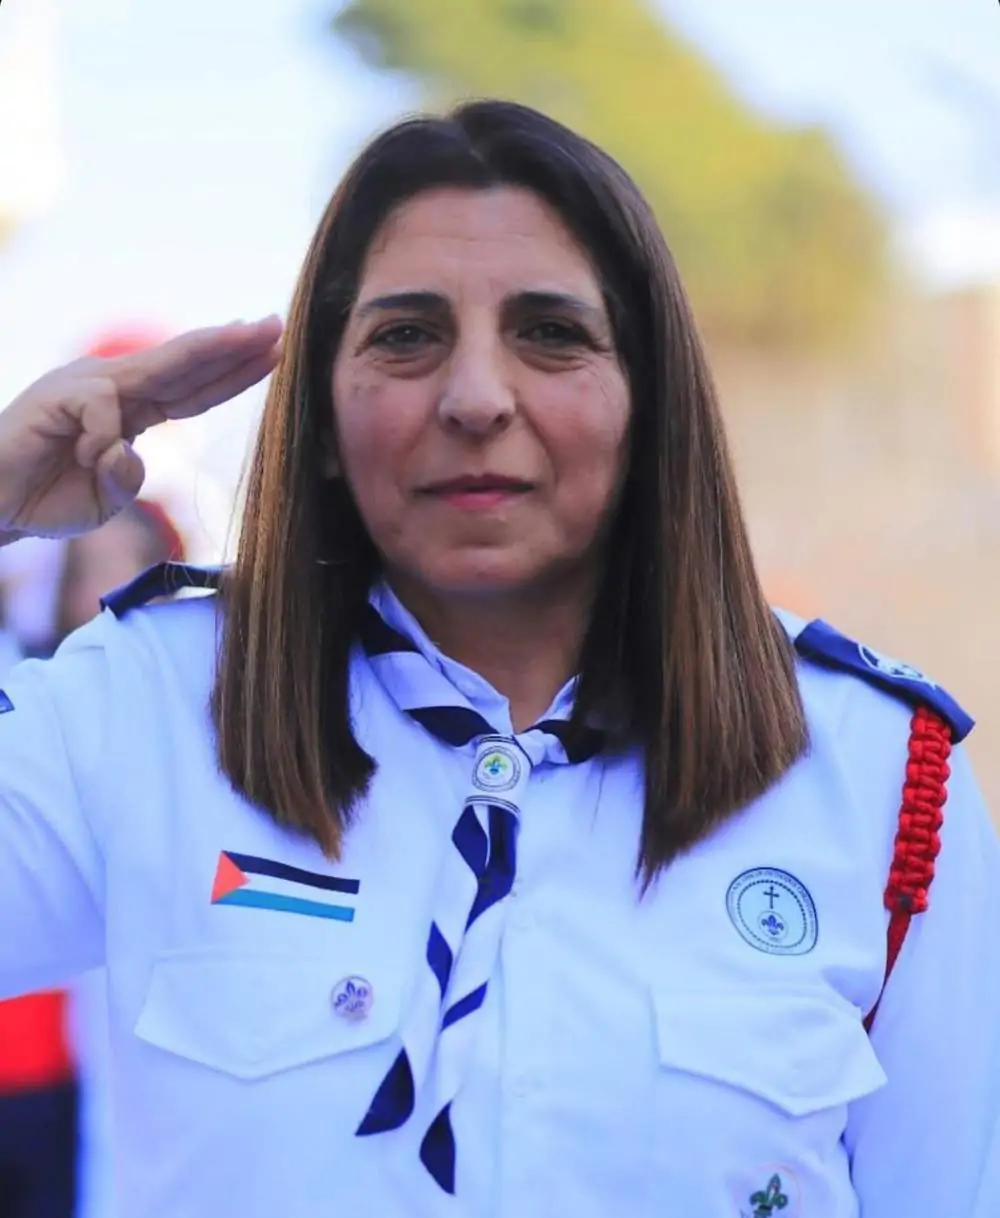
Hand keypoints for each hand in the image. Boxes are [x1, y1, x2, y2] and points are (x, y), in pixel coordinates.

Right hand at [0, 316, 282, 540]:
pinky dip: (104, 446)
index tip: (274, 354)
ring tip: (249, 336)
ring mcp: (86, 386)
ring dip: (209, 349)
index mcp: (132, 409)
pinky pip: (105, 415)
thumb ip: (130, 478)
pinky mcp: (59, 395)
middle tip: (275, 325)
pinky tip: (87, 460)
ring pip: (159, 365)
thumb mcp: (108, 496)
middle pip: (185, 364)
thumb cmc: (47, 499)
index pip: (193, 389)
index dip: (233, 373)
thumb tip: (130, 453)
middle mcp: (113, 388)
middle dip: (233, 344)